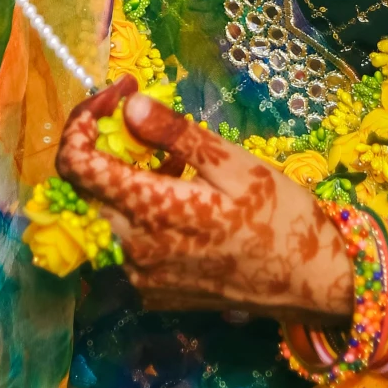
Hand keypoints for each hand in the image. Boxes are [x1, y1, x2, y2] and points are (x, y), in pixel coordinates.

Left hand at [56, 79, 352, 323]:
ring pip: (111, 213)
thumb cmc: (280, 217)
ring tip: (179, 159)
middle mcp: (134, 249)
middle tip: (147, 118)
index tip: (117, 96)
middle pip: (90, 188)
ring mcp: (142, 276)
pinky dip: (145, 210)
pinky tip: (185, 197)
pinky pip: (131, 241)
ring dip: (130, 177)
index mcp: (151, 211)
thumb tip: (130, 106)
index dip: (82, 122)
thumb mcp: (235, 164)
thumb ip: (177, 134)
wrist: (311, 284)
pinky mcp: (155, 291)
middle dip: (109, 144)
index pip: (77, 165)